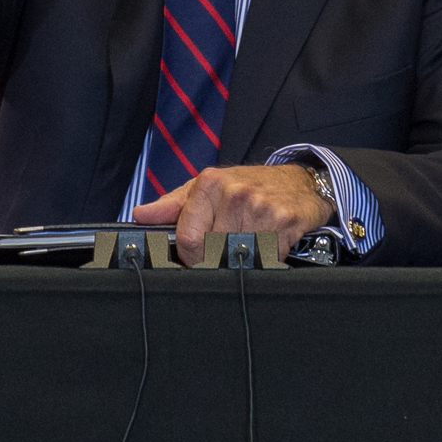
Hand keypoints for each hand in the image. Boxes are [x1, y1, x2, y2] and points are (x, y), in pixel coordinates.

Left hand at [128, 163, 332, 266]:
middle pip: (211, 251)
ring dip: (242, 258)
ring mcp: (261, 207)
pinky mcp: (285, 221)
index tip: (195, 259)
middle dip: (216, 258)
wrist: (299, 182)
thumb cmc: (249, 186)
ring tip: (247, 242)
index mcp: (210, 183)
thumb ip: (173, 205)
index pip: (187, 237)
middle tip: (226, 251)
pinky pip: (265, 258)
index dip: (189, 256)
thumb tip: (141, 215)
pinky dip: (265, 258)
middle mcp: (235, 193)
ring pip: (237, 257)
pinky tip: (268, 243)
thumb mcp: (208, 188)